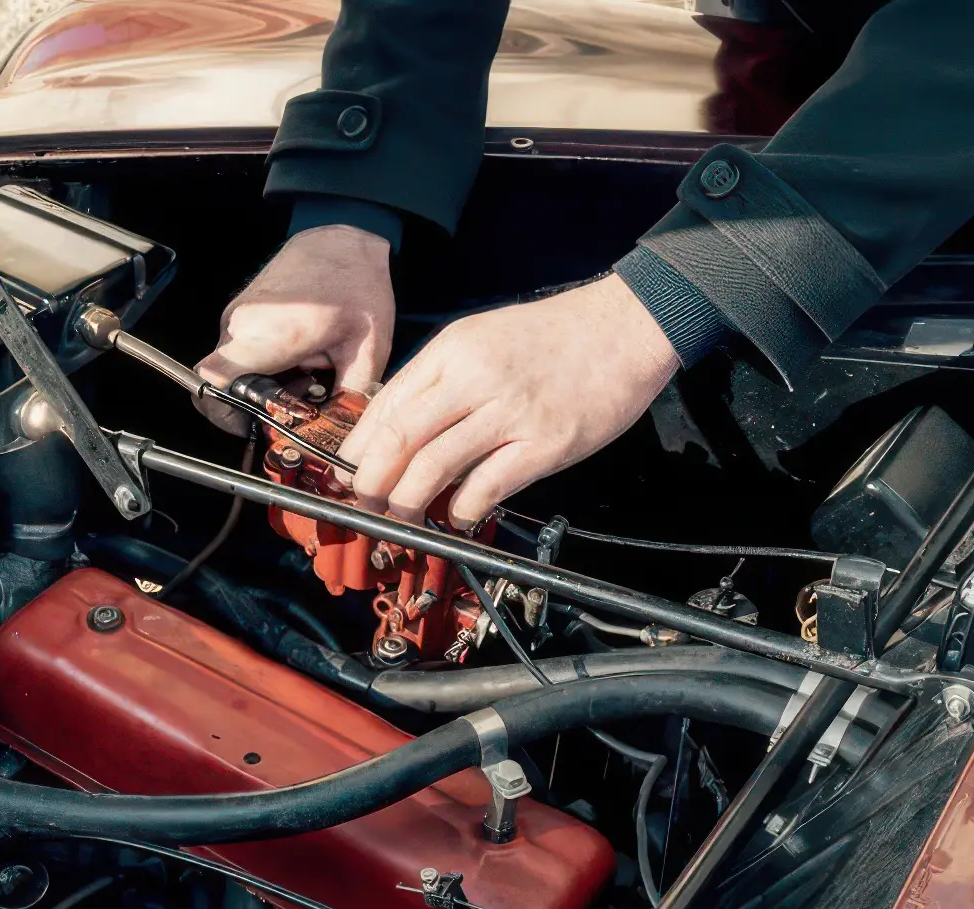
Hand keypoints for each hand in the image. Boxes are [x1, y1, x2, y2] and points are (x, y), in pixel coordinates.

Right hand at [194, 224, 394, 432]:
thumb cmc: (354, 281)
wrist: (342, 238)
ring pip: (236, 371)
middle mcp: (240, 326)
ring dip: (268, 383)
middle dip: (262, 404)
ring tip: (307, 371)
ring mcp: (235, 318)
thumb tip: (338, 431)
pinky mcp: (239, 315)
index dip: (223, 415)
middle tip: (302, 397)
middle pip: (228, 386)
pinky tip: (299, 356)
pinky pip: (240, 354)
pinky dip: (266, 365)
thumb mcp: (367, 350)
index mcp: (268, 335)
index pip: (213, 382)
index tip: (250, 425)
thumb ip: (348, 398)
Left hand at [341, 273, 678, 527]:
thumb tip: (400, 429)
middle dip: (373, 482)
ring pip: (434, 467)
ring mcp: (510, 412)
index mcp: (452, 350)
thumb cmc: (553, 336)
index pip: (386, 405)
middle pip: (399, 440)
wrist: (626, 325)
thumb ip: (442, 378)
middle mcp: (474, 378)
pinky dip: (463, 511)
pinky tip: (459, 518)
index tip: (347, 474)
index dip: (359, 448)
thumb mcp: (483, 337)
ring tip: (404, 518)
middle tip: (368, 503)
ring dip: (409, 503)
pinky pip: (487, 486)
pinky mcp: (545, 443)